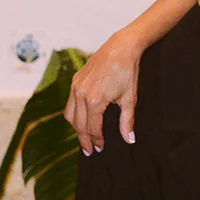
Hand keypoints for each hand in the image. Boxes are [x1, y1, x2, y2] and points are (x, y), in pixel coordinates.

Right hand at [66, 31, 140, 154]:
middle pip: (78, 125)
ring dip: (76, 129)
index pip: (92, 128)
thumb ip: (127, 121)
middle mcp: (80, 95)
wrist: (120, 48)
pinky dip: (73, 115)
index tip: (100, 148)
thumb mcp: (129, 99)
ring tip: (84, 139)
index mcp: (94, 101)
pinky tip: (81, 120)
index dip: (97, 140)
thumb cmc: (127, 72)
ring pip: (70, 115)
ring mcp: (75, 87)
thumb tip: (129, 139)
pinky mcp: (74, 81)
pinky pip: (69, 103)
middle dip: (84, 139)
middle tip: (89, 151)